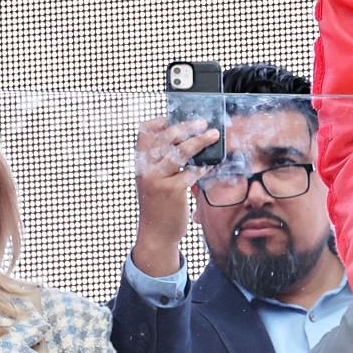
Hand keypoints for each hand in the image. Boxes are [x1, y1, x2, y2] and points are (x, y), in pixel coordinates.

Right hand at [131, 116, 215, 275]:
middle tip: (202, 123)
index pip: (144, 133)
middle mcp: (145, 169)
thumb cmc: (158, 206)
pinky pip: (192, 171)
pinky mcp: (172, 190)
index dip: (159, 122)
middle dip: (186, 127)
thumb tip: (184, 142)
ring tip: (213, 135)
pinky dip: (203, 166)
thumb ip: (161, 164)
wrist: (156, 234)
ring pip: (180, 151)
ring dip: (200, 141)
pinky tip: (210, 164)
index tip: (173, 117)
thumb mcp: (152, 182)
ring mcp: (157, 179)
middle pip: (165, 137)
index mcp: (139, 164)